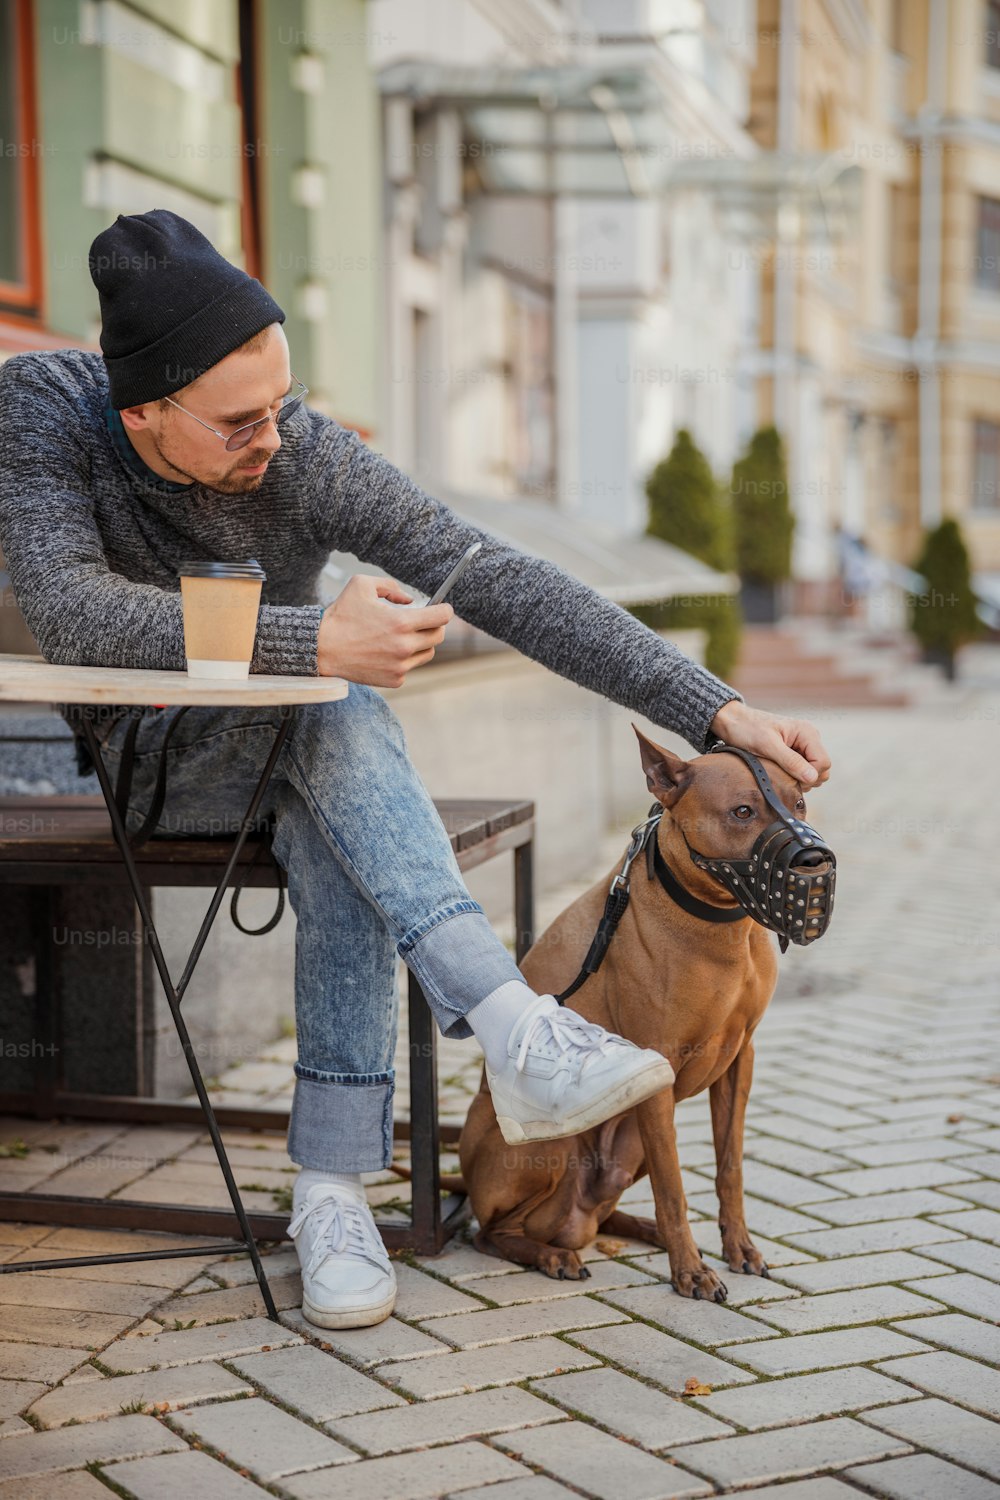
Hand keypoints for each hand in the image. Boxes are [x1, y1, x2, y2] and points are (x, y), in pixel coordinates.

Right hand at [317, 574, 452, 687]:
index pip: (442, 617)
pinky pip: (410, 667)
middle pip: (438, 636)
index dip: (445, 610)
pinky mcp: (394, 680)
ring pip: (427, 653)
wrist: (321, 648)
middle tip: (422, 621)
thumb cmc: (341, 615)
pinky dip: (404, 659)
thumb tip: (410, 600)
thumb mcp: (362, 585)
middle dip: (434, 626)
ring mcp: (400, 666)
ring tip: (401, 636)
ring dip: (420, 643)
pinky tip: (387, 652)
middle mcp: (404, 647)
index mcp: (401, 622)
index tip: (443, 608)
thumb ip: (391, 586)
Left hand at [708, 700, 831, 786]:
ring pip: (812, 774)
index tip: (788, 777)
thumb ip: (790, 761)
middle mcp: (809, 739)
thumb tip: (812, 778)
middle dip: (805, 779)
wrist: (733, 722)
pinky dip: (792, 777)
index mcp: (807, 733)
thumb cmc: (748, 729)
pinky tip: (777, 772)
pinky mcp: (794, 754)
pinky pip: (801, 772)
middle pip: (822, 770)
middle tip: (781, 775)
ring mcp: (802, 747)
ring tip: (777, 772)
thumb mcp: (767, 746)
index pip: (824, 763)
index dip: (809, 776)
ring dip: (798, 779)